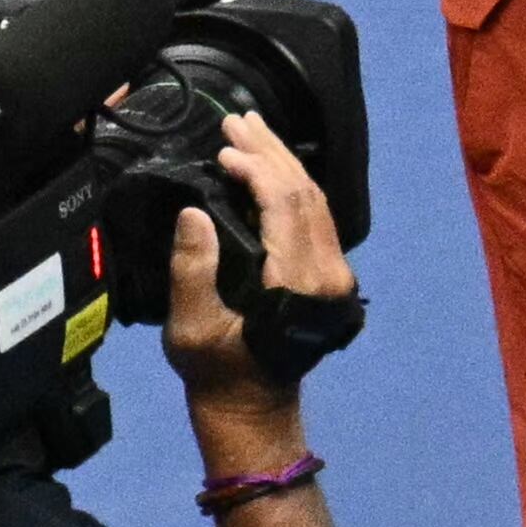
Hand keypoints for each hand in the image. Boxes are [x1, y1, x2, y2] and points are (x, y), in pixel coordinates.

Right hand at [162, 109, 357, 408]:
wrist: (253, 405)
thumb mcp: (192, 330)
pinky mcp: (327, 271)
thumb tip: (194, 212)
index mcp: (298, 282)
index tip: (225, 151)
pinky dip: (290, 183)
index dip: (259, 171)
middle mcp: (327, 271)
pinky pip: (315, 214)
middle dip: (271, 153)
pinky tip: (269, 165)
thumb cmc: (218, 371)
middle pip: (305, 194)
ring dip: (282, 162)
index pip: (287, 207)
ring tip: (250, 131)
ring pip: (314, 200)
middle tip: (237, 121)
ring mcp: (333, 270)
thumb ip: (193, 271)